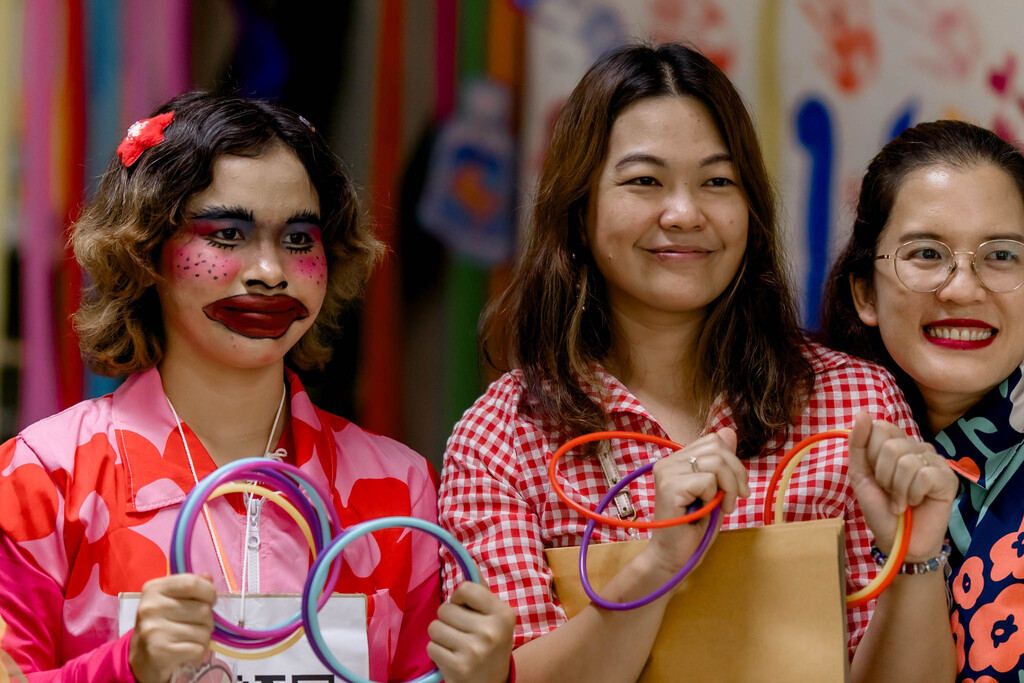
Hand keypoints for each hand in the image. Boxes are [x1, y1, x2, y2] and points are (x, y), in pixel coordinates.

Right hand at [128, 573, 215, 682]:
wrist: (140, 660)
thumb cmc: (161, 625)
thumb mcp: (171, 600)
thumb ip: (190, 588)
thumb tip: (208, 577)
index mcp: (154, 589)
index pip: (192, 583)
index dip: (209, 592)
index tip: (210, 601)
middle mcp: (151, 607)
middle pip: (202, 609)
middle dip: (207, 620)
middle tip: (195, 627)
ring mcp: (153, 630)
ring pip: (203, 631)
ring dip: (204, 638)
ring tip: (189, 641)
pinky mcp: (159, 652)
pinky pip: (198, 649)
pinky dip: (198, 653)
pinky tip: (186, 653)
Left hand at [427, 581, 515, 682]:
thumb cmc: (491, 644)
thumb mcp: (495, 618)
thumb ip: (482, 592)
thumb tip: (469, 561)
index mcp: (503, 614)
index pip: (466, 588)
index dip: (459, 597)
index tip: (465, 608)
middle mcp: (491, 631)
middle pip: (445, 609)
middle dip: (448, 620)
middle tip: (462, 632)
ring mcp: (475, 651)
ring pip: (435, 628)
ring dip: (441, 636)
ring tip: (456, 645)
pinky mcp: (458, 667)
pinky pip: (431, 647)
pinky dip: (438, 653)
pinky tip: (452, 658)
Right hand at [644, 428, 748, 573]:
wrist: (675, 557)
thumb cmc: (695, 527)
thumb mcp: (716, 490)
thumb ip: (721, 462)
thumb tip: (729, 431)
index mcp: (676, 460)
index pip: (713, 440)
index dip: (733, 462)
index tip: (737, 488)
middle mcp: (667, 462)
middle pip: (717, 448)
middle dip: (736, 475)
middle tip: (736, 499)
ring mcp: (665, 473)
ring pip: (715, 463)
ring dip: (729, 488)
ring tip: (723, 507)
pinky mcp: (669, 488)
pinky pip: (707, 480)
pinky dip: (714, 497)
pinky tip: (706, 510)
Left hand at [847, 412, 957, 560]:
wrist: (898, 539)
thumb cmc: (880, 507)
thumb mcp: (860, 475)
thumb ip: (858, 444)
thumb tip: (862, 413)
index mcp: (895, 443)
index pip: (880, 427)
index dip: (871, 454)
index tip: (875, 475)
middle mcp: (916, 447)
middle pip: (891, 444)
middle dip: (882, 474)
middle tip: (889, 490)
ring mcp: (934, 461)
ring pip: (905, 460)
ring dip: (897, 488)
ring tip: (902, 499)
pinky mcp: (948, 478)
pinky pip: (923, 475)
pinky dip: (912, 493)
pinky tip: (917, 502)